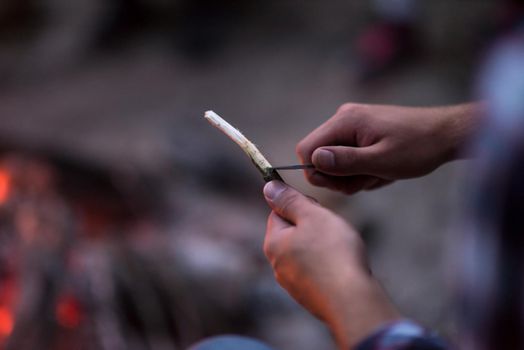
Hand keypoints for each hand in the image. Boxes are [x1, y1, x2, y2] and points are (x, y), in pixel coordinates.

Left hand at [263, 181, 399, 348]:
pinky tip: (342, 269)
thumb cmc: (333, 253)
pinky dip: (328, 266)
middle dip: (313, 227)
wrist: (352, 301)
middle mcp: (277, 265)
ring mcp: (292, 284)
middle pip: (293, 233)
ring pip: (306, 252)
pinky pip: (317, 272)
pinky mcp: (309, 297)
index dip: (300, 206)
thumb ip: (289, 200)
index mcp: (273, 243)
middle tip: (333, 231)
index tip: (319, 212)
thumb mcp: (311, 216)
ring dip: (322, 246)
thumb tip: (268, 187)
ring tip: (341, 251)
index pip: (278, 212)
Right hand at [296, 103, 480, 193]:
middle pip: (319, 156)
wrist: (446, 134)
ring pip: (335, 160)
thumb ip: (346, 161)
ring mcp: (353, 124)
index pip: (306, 149)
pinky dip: (362, 169)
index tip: (343, 183)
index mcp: (344, 121)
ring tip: (380, 174)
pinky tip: (382, 169)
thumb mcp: (381, 161)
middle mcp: (343, 118)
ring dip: (354, 175)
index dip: (317, 172)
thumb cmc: (418, 147)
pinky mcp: (362, 131)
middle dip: (340, 176)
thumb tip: (314, 161)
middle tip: (368, 181)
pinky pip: (348, 156)